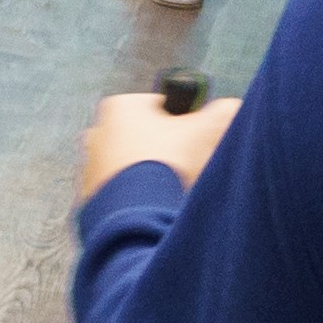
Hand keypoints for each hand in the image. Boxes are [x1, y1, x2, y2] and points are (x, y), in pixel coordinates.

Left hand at [80, 90, 243, 199]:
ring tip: (175, 190)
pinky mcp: (92, 198)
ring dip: (155, 176)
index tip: (198, 140)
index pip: (163, 108)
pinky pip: (124, 194)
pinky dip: (140, 199)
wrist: (139, 215)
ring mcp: (90, 168)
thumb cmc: (168, 165)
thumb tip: (232, 106)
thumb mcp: (205, 132)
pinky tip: (158, 207)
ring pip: (135, 168)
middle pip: (148, 138)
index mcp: (120, 107)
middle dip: (171, 151)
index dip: (187, 124)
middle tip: (190, 167)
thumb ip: (222, 112)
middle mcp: (98, 133)